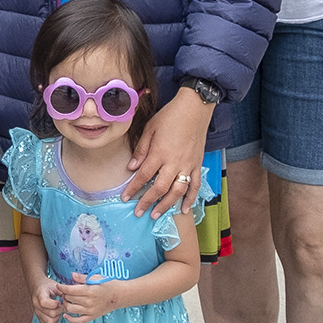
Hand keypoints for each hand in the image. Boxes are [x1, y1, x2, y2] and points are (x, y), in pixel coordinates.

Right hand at [30, 271, 63, 322]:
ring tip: (58, 311)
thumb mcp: (54, 285)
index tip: (59, 301)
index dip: (55, 304)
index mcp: (39, 294)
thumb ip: (62, 292)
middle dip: (60, 310)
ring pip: (49, 322)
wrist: (36, 286)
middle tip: (62, 305)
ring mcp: (36, 312)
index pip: (44, 303)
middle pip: (50, 314)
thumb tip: (70, 301)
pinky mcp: (38, 317)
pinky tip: (56, 316)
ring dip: (57, 317)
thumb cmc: (46, 285)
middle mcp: (36, 304)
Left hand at [56, 272, 117, 322]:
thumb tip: (72, 275)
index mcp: (89, 290)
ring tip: (66, 299)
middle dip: (64, 294)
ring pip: (71, 309)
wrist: (120, 295)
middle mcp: (89, 302)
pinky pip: (78, 321)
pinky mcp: (92, 316)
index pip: (70, 290)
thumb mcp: (96, 277)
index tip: (58, 286)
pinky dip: (70, 319)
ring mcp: (90, 310)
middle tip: (63, 291)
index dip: (62, 287)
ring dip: (65, 304)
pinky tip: (66, 314)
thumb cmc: (108, 284)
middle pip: (69, 299)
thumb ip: (82, 278)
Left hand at [123, 90, 211, 216]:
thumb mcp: (150, 128)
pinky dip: (190, 199)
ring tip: (156, 214)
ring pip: (177, 191)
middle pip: (159, 188)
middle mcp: (174, 162)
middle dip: (147, 202)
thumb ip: (141, 149)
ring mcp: (188, 165)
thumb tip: (132, 167)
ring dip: (166, 205)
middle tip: (138, 213)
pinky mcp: (197, 164)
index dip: (133, 188)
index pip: (144, 176)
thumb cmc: (170, 116)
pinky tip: (184, 209)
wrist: (194, 108)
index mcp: (160, 153)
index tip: (125, 198)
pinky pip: (195, 185)